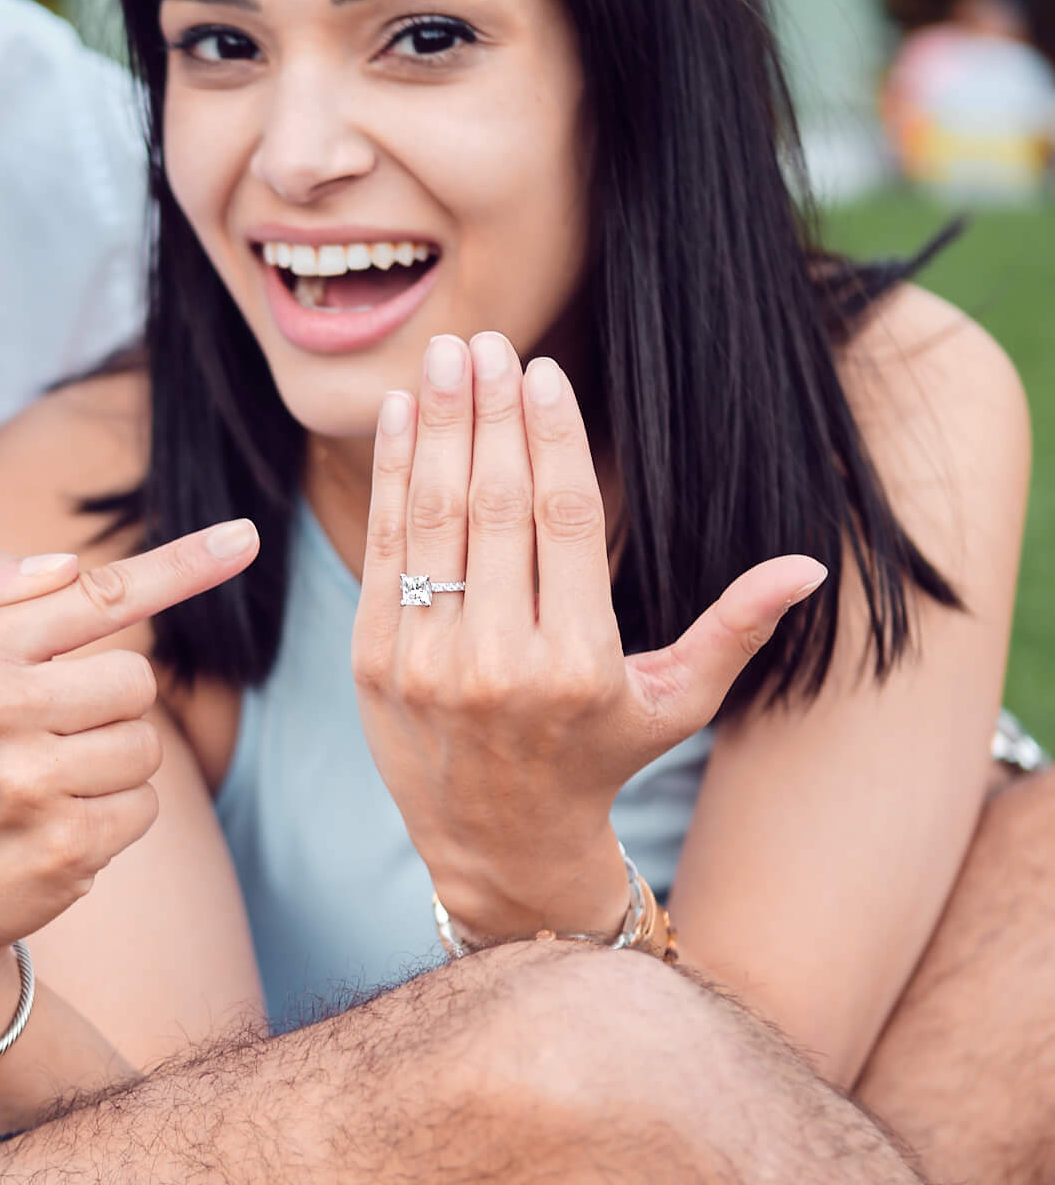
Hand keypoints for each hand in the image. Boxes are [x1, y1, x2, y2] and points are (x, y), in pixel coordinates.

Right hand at [0, 522, 257, 1054]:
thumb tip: (67, 564)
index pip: (94, 597)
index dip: (182, 565)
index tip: (247, 537)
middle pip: (137, 680)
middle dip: (106, 711)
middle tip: (44, 743)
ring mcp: (28, 782)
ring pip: (146, 746)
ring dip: (110, 771)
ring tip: (41, 793)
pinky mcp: (65, 846)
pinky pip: (145, 808)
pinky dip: (113, 822)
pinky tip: (51, 835)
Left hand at [353, 332, 826, 942]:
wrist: (497, 843)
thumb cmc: (600, 756)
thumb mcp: (677, 701)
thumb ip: (736, 629)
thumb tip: (809, 566)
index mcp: (579, 665)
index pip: (563, 522)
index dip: (553, 439)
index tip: (544, 373)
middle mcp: (499, 664)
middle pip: (494, 508)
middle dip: (490, 414)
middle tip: (485, 342)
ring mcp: (429, 664)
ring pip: (434, 520)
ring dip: (435, 427)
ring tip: (442, 357)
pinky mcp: (375, 662)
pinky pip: (386, 551)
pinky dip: (391, 478)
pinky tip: (396, 416)